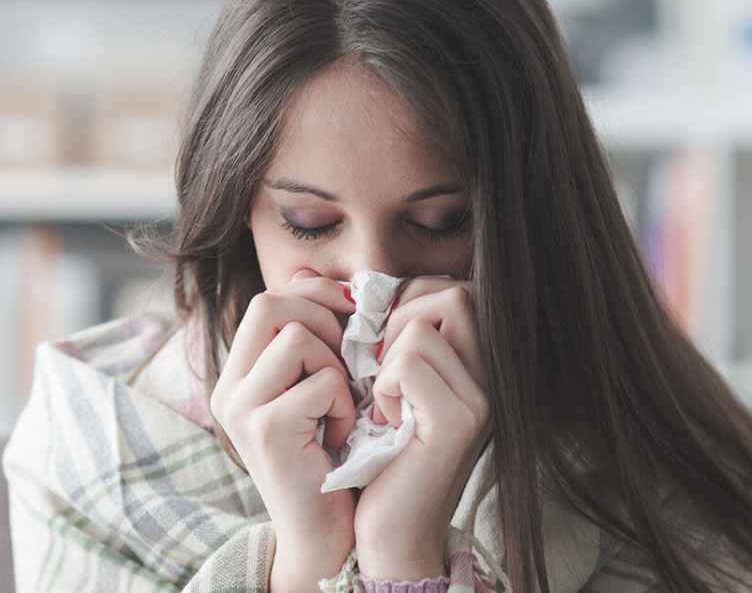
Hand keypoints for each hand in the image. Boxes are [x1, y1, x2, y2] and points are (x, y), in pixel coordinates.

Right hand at [209, 268, 359, 587]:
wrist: (324, 535)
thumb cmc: (330, 459)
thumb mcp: (315, 388)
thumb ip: (308, 337)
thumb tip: (308, 272)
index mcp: (237, 374)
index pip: (267, 298)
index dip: (314, 294)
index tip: (350, 315)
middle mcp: (228, 388)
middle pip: (272, 304)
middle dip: (324, 319)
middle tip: (348, 358)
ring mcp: (241, 408)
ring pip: (298, 338)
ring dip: (336, 366)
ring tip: (341, 404)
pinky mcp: (265, 430)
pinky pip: (322, 382)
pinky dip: (345, 404)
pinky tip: (343, 433)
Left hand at [353, 276, 492, 580]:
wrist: (387, 530)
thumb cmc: (374, 455)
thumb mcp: (375, 383)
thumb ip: (372, 333)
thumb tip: (318, 277)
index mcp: (473, 364)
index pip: (449, 289)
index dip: (404, 304)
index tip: (379, 350)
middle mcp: (490, 376)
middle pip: (450, 293)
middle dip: (398, 322)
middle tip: (379, 371)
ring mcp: (481, 398)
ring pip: (422, 325)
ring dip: (386, 361)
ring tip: (385, 403)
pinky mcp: (459, 421)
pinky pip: (410, 361)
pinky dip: (384, 386)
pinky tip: (387, 422)